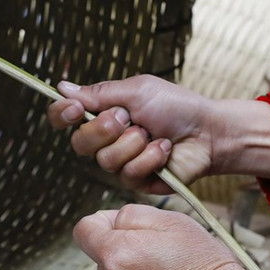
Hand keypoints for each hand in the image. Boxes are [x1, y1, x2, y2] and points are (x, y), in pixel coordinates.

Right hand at [48, 75, 269, 193]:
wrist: (207, 131)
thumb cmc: (176, 106)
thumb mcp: (137, 90)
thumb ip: (99, 93)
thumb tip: (61, 87)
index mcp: (103, 114)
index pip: (65, 118)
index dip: (62, 115)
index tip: (76, 108)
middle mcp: (106, 141)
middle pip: (80, 143)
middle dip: (104, 129)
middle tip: (128, 119)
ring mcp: (120, 163)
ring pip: (105, 160)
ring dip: (134, 143)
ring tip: (154, 134)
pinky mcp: (137, 181)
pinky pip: (128, 174)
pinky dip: (150, 157)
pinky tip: (164, 149)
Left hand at [74, 204, 269, 269]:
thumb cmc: (203, 264)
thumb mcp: (171, 220)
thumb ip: (130, 214)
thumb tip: (112, 222)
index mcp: (114, 255)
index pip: (84, 230)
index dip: (104, 221)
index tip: (128, 227)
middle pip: (103, 256)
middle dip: (125, 248)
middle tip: (162, 252)